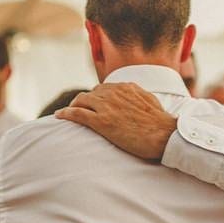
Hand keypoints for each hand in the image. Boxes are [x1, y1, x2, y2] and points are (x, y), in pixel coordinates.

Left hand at [56, 83, 177, 160]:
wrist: (164, 135)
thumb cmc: (161, 123)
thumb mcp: (150, 101)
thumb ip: (138, 95)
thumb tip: (135, 96)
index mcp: (126, 87)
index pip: (105, 88)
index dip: (97, 96)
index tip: (94, 103)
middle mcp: (114, 93)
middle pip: (91, 93)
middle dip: (84, 101)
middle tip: (79, 110)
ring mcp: (106, 106)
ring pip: (81, 101)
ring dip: (73, 106)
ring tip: (67, 113)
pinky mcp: (101, 122)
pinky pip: (77, 114)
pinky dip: (66, 113)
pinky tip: (59, 116)